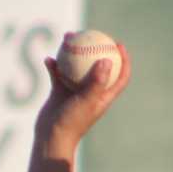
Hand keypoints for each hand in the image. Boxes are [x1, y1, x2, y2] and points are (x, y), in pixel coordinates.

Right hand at [35, 41, 131, 159]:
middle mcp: (90, 92)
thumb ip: (97, 82)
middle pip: (97, 66)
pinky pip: (57, 74)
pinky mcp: (59, 92)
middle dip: (95, 48)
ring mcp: (74, 91)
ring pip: (75, 66)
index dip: (123, 60)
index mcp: (103, 96)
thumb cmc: (72, 123)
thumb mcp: (87, 101)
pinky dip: (53, 66)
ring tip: (66, 38)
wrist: (51, 137)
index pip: (119, 76)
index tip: (118, 44)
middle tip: (90, 34)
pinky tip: (48, 58)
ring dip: (71, 52)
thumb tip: (107, 60)